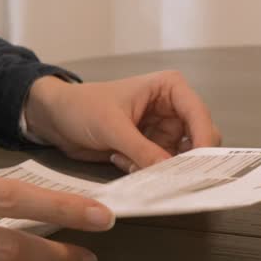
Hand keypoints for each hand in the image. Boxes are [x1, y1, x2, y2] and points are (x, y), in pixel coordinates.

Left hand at [22, 71, 221, 172]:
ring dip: (157, 166)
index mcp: (169, 88)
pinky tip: (119, 159)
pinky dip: (144, 170)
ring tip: (127, 159)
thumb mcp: (112, 127)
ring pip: (180, 158)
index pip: (199, 114)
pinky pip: (161, 167)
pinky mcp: (150, 148)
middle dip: (181, 158)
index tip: (199, 164)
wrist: (56, 118)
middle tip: (166, 173)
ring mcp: (162, 130)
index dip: (203, 140)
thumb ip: (143, 150)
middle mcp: (171, 108)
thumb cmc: (82, 106)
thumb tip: (170, 171)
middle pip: (197, 139)